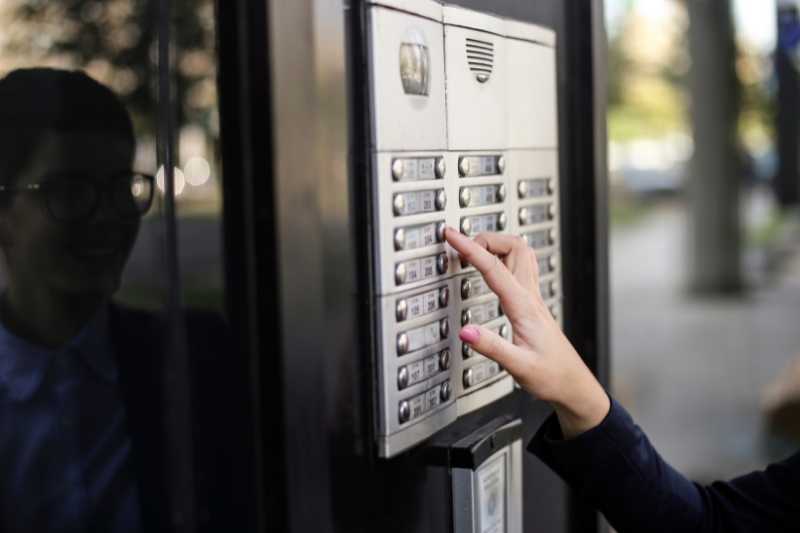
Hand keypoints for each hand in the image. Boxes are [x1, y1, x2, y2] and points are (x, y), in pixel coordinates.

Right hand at [444, 228, 609, 438]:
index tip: (452, 235)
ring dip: (496, 244)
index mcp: (523, 307)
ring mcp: (532, 297)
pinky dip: (503, 257)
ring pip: (520, 252)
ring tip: (474, 251)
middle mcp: (530, 296)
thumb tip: (466, 330)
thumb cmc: (552, 376)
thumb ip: (491, 347)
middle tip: (462, 246)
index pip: (493, 268)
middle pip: (513, 246)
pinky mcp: (531, 303)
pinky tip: (492, 267)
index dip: (470, 248)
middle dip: (486, 238)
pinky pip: (519, 267)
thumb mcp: (519, 367)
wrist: (573, 384)